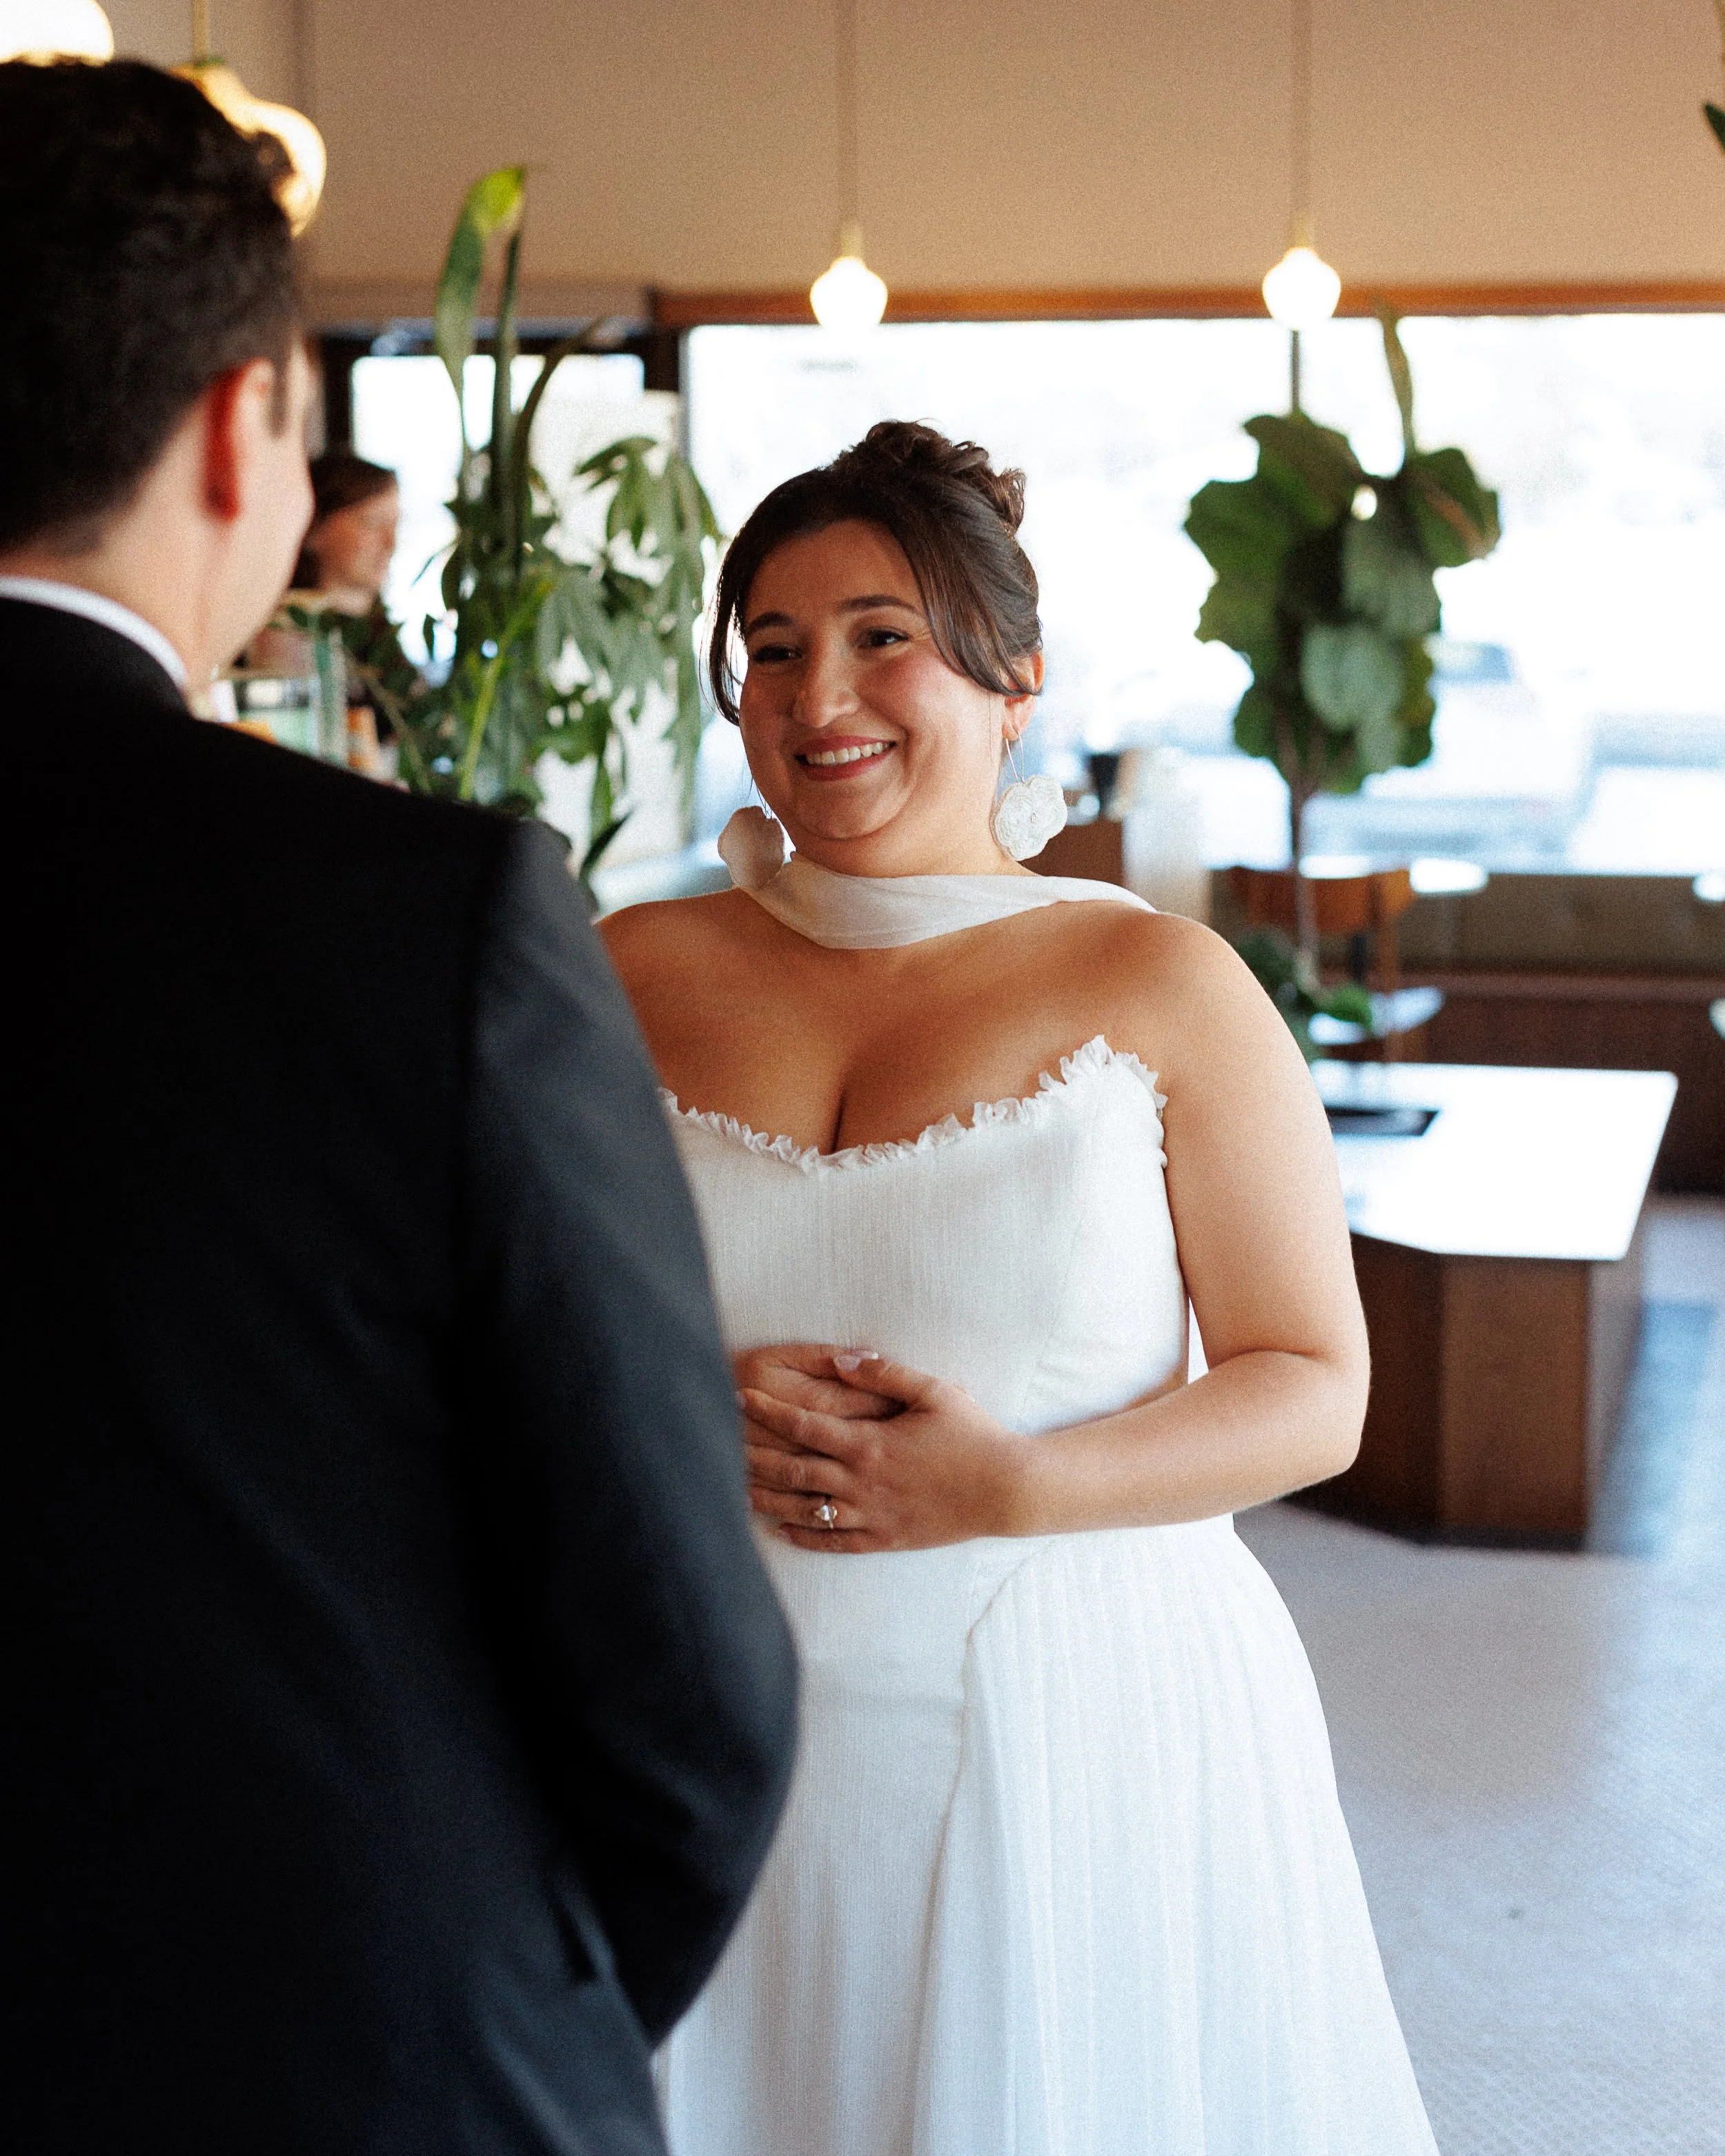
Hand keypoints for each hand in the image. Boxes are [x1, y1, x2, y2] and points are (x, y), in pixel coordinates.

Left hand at [739, 1351, 1029, 1552]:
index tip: (738, 1398)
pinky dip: (805, 1536)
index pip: (803, 1426)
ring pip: (805, 1509)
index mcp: (868, 1444)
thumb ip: (884, 1373)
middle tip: (719, 1446)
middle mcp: (861, 1482)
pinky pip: (835, 1541)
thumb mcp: (934, 1391)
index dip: (767, 1411)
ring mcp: (871, 1515)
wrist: (1005, 1489)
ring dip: (768, 1498)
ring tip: (735, 1490)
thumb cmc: (973, 1435)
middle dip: (753, 1456)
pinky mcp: (885, 1538)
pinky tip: (782, 1530)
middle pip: (792, 1470)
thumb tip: (842, 1357)